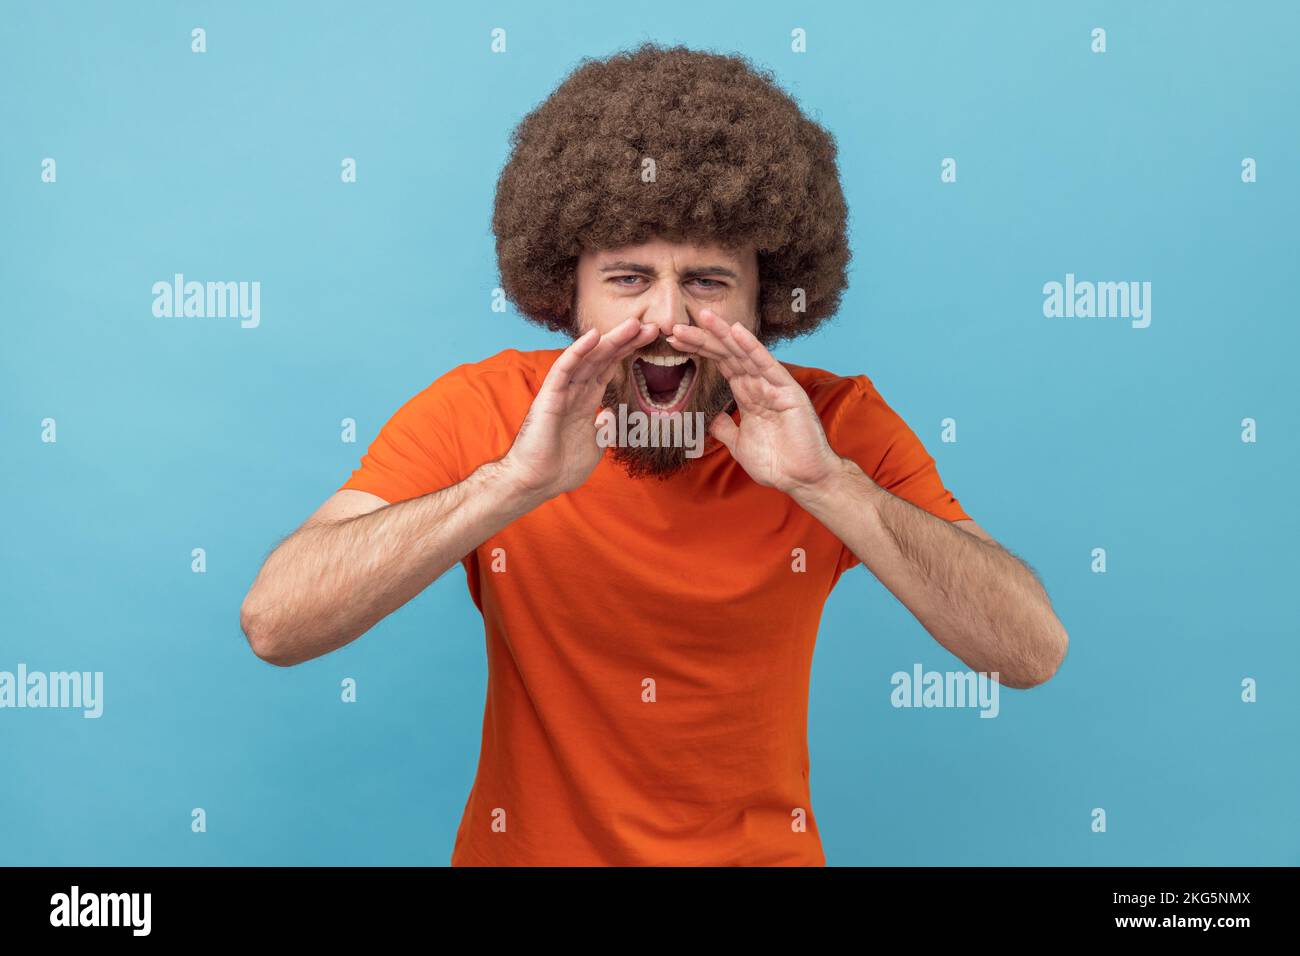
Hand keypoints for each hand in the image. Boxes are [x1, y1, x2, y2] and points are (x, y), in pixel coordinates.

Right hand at [501, 317, 657, 500]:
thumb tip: (609, 414)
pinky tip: (594, 336)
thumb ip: (604, 429)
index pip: (609, 369)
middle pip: (603, 358)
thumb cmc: (561, 467)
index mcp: (586, 401)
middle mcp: (575, 391)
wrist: (537, 482)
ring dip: (611, 340)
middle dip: (626, 341)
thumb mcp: (595, 446)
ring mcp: (562, 392)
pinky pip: (564, 369)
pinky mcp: (549, 396)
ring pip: (589, 358)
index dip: (628, 353)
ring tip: (634, 324)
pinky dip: (578, 351)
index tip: (650, 340)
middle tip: (651, 325)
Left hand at [667, 310, 843, 496]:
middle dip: (703, 340)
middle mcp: (760, 385)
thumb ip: (726, 428)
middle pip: (727, 355)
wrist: (801, 479)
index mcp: (748, 394)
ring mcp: (774, 385)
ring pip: (743, 354)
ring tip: (702, 317)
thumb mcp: (739, 444)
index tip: (675, 342)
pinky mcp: (787, 391)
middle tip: (676, 327)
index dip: (700, 351)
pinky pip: (766, 365)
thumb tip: (710, 419)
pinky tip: (736, 331)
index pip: (721, 365)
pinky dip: (751, 347)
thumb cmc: (776, 463)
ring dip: (723, 335)